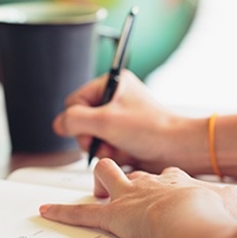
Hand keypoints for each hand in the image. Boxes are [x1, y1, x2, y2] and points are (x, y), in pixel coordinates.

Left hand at [39, 158, 236, 237]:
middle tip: (133, 192)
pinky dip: (61, 212)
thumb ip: (231, 201)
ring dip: (100, 184)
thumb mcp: (231, 202)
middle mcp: (149, 183)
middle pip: (133, 171)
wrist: (191, 217)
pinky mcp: (111, 216)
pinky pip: (81, 214)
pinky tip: (45, 210)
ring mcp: (128, 197)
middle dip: (129, 177)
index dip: (168, 183)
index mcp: (176, 180)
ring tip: (99, 193)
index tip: (174, 191)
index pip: (167, 176)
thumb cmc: (211, 214)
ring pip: (106, 176)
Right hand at [52, 69, 202, 171]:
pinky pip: (103, 146)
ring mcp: (119, 119)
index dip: (79, 118)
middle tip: (105, 141)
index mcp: (112, 83)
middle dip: (91, 136)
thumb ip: (74, 120)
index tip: (93, 128)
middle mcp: (115, 99)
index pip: (74, 101)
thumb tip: (58, 124)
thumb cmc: (151, 129)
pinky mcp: (124, 136)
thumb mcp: (105, 121)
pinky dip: (110, 153)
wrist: (178, 150)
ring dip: (101, 147)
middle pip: (81, 121)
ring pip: (91, 136)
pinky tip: (124, 154)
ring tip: (117, 148)